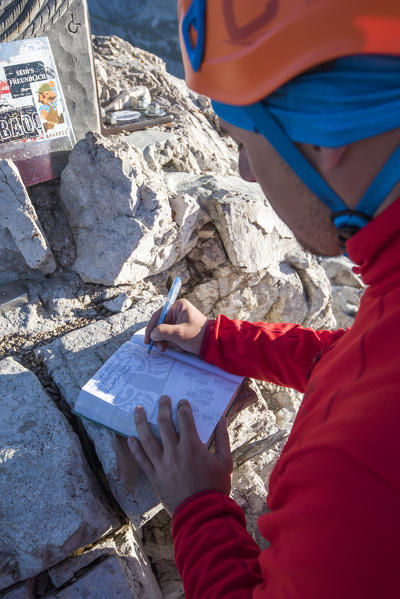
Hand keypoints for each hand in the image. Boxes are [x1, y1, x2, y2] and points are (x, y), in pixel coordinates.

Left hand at [127, 396, 232, 515]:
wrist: (202, 514)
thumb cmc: (215, 487)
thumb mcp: (225, 462)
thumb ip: (223, 439)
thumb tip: (222, 419)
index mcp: (192, 447)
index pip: (185, 420)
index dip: (183, 408)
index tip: (182, 403)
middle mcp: (174, 452)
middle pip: (164, 424)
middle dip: (163, 408)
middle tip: (162, 398)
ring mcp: (162, 464)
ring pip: (147, 439)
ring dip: (141, 422)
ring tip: (137, 409)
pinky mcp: (155, 477)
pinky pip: (142, 460)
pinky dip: (135, 448)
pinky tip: (130, 438)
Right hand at [144, 298, 208, 354]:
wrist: (213, 344)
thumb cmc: (198, 336)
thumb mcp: (178, 333)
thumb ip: (162, 332)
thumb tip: (152, 334)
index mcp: (178, 306)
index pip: (158, 315)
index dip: (151, 328)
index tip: (148, 339)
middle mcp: (178, 311)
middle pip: (160, 324)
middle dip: (159, 337)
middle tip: (159, 347)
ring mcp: (180, 319)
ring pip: (164, 330)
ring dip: (164, 341)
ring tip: (167, 348)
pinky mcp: (182, 328)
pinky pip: (170, 334)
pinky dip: (170, 342)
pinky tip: (175, 346)